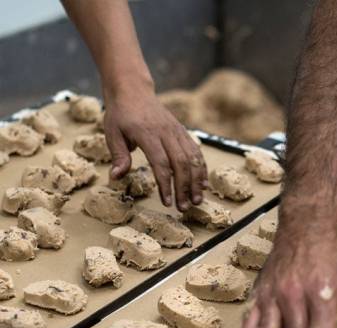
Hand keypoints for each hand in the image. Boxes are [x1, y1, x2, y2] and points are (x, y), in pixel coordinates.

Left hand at [103, 80, 206, 210]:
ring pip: (193, 158)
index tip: (167, 202)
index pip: (161, 163)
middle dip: (184, 188)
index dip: (166, 184)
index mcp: (147, 134)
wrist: (133, 89)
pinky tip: (203, 184)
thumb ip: (118, 156)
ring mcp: (177, 132)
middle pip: (181, 163)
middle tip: (184, 208)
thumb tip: (117, 177)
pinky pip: (196, 152)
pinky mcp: (183, 132)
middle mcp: (167, 133)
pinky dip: (202, 169)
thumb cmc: (120, 113)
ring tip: (198, 200)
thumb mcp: (112, 133)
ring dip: (197, 181)